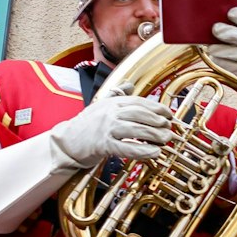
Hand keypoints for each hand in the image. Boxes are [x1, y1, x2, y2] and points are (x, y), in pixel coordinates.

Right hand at [47, 95, 173, 168]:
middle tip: (169, 127)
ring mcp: (107, 129)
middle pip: (140, 114)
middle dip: (158, 121)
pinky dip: (144, 150)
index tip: (169, 113)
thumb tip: (129, 84)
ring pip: (136, 130)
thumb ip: (116, 94)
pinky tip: (155, 152)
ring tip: (166, 139)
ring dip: (155, 135)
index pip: (139, 102)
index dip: (157, 107)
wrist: (66, 142)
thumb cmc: (86, 124)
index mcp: (112, 103)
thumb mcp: (100, 104)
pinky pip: (128, 148)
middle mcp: (110, 113)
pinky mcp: (104, 145)